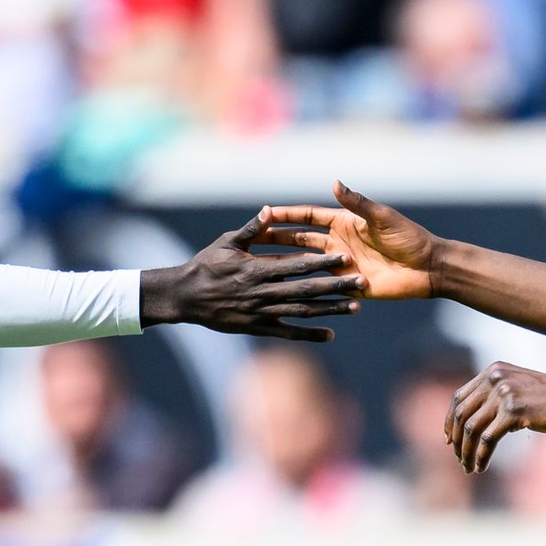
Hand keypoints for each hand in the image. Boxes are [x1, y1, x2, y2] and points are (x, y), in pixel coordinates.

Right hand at [141, 207, 364, 341]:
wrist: (184, 297)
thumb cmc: (204, 265)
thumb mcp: (226, 242)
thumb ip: (251, 229)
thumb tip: (269, 210)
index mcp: (257, 268)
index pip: (296, 264)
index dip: (321, 261)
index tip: (344, 256)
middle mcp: (263, 292)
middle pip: (306, 288)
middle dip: (335, 285)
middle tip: (361, 281)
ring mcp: (261, 312)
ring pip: (302, 311)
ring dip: (329, 309)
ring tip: (356, 307)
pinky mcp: (257, 328)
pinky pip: (287, 332)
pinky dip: (308, 334)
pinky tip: (330, 334)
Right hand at [259, 181, 439, 299]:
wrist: (429, 268)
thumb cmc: (409, 238)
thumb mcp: (382, 218)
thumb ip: (357, 203)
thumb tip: (335, 183)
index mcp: (343, 223)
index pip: (307, 217)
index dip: (286, 215)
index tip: (264, 214)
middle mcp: (338, 243)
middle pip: (299, 240)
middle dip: (275, 240)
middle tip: (250, 243)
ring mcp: (341, 265)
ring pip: (305, 265)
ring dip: (284, 265)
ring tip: (259, 270)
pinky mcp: (347, 285)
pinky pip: (322, 288)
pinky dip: (304, 289)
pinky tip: (283, 295)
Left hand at [445, 362, 545, 473]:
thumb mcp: (520, 390)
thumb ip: (497, 398)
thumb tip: (472, 424)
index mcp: (493, 371)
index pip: (459, 397)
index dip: (450, 420)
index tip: (449, 440)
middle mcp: (494, 378)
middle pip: (462, 414)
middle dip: (457, 440)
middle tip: (459, 459)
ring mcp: (504, 393)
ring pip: (471, 428)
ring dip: (466, 452)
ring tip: (468, 468)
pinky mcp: (514, 410)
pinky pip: (488, 439)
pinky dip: (481, 456)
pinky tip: (481, 467)